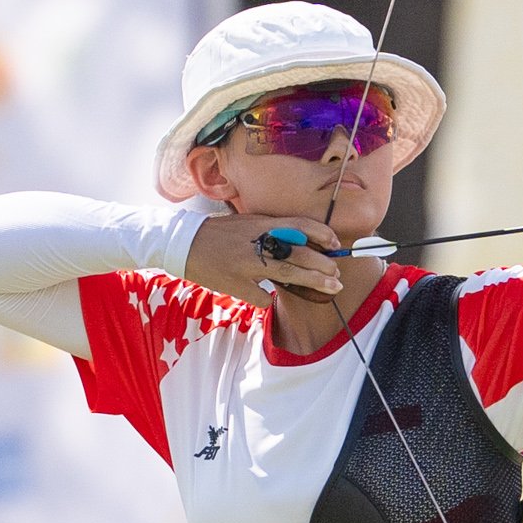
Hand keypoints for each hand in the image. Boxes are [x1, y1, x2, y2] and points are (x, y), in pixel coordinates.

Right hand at [183, 212, 346, 310]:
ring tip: (331, 287)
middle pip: (299, 253)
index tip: (336, 244)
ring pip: (289, 273)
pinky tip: (267, 297)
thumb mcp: (247, 224)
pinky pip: (262, 296)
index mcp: (260, 224)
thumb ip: (272, 231)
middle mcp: (257, 242)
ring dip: (314, 281)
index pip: (299, 224)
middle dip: (324, 265)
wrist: (185, 243)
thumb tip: (303, 243)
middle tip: (337, 274)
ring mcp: (247, 264)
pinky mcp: (236, 284)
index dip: (322, 233)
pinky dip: (266, 298)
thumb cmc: (220, 234)